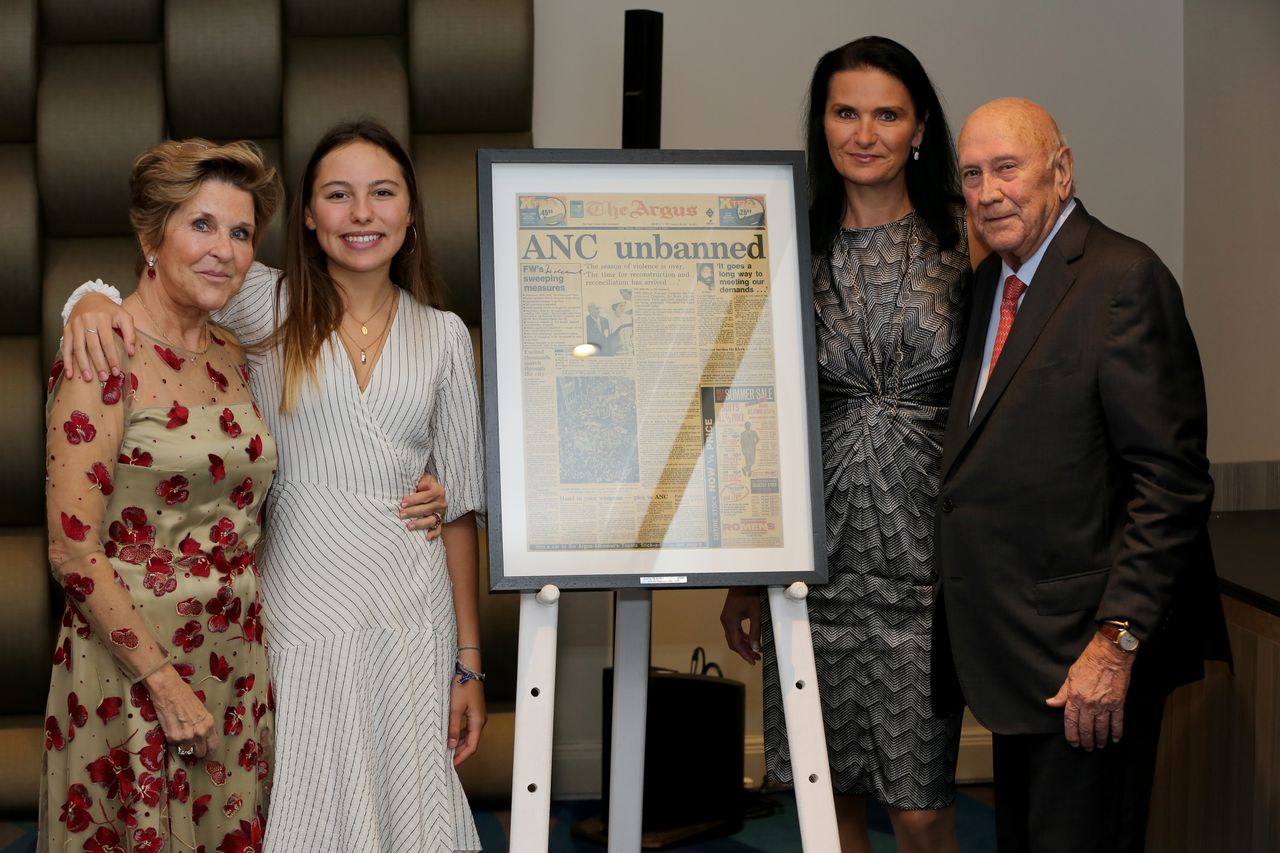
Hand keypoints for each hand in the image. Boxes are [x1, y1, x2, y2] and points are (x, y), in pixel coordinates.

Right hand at [63, 293, 135, 381]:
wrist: (90, 297)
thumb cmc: (110, 311)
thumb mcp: (124, 317)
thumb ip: (130, 334)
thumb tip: (131, 353)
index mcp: (102, 318)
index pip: (108, 342)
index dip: (112, 358)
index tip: (116, 371)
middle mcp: (86, 321)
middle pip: (92, 346)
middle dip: (98, 363)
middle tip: (104, 378)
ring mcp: (74, 325)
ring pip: (78, 348)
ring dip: (82, 365)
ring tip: (89, 378)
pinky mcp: (66, 329)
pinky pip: (66, 347)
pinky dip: (67, 361)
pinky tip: (70, 374)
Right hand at [144, 664, 219, 758]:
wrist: (169, 691)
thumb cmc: (185, 696)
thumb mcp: (201, 710)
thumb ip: (203, 725)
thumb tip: (204, 737)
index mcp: (209, 724)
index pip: (214, 746)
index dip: (210, 752)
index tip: (208, 755)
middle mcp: (199, 733)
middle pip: (201, 752)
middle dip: (197, 750)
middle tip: (193, 746)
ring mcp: (186, 737)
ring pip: (186, 750)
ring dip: (184, 745)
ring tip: (181, 732)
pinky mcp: (172, 738)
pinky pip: (175, 745)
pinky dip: (174, 740)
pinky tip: (173, 728)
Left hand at [401, 472, 447, 539]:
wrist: (432, 490)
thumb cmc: (423, 484)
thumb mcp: (424, 478)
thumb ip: (422, 480)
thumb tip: (421, 485)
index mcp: (438, 490)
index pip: (426, 496)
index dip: (414, 500)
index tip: (402, 503)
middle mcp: (441, 502)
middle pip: (427, 508)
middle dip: (413, 512)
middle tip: (401, 514)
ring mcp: (441, 513)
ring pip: (432, 520)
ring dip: (420, 524)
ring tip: (409, 526)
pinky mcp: (440, 522)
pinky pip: (438, 529)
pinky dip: (434, 534)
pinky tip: (427, 537)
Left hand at [448, 677, 485, 764]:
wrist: (468, 670)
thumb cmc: (462, 686)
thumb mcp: (454, 709)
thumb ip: (452, 728)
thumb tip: (450, 745)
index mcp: (477, 722)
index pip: (472, 746)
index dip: (462, 756)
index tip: (452, 764)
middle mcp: (480, 721)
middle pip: (471, 742)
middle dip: (459, 751)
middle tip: (446, 759)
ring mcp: (477, 716)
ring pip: (468, 735)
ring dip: (458, 743)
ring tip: (446, 749)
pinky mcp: (473, 711)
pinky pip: (467, 728)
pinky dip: (459, 734)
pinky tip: (450, 735)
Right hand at [720, 586, 761, 664]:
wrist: (744, 581)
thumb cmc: (749, 593)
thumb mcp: (756, 614)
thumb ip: (755, 631)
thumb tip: (755, 647)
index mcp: (730, 621)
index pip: (736, 643)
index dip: (744, 654)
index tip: (752, 661)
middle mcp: (726, 621)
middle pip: (733, 642)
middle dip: (744, 652)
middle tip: (755, 659)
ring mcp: (727, 618)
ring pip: (734, 637)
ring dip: (743, 645)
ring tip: (754, 652)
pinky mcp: (730, 616)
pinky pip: (734, 631)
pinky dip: (742, 637)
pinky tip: (750, 640)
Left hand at [1045, 633, 1134, 749]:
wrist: (1110, 654)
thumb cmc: (1089, 661)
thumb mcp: (1070, 676)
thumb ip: (1062, 693)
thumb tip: (1051, 703)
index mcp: (1075, 697)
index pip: (1070, 721)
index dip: (1072, 734)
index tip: (1074, 742)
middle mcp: (1089, 704)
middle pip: (1086, 728)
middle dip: (1086, 740)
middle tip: (1087, 748)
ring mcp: (1104, 705)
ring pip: (1101, 728)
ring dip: (1100, 739)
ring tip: (1099, 746)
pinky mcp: (1118, 703)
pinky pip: (1117, 722)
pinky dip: (1116, 732)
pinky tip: (1115, 739)